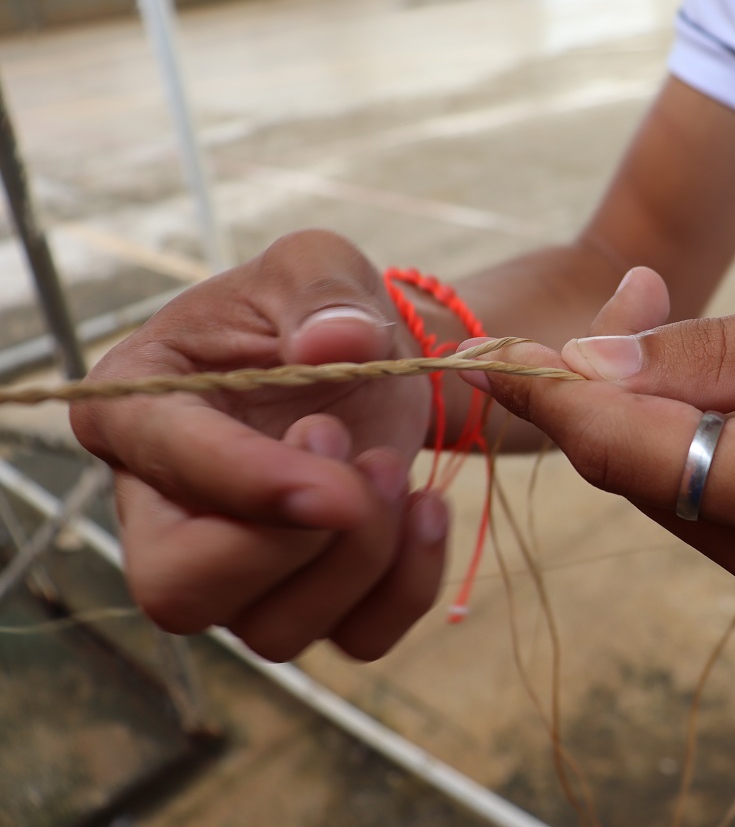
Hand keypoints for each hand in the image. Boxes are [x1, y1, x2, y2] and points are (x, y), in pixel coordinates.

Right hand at [71, 230, 447, 660]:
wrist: (361, 356)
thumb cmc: (313, 306)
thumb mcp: (315, 261)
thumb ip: (322, 289)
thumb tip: (335, 344)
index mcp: (137, 411)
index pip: (165, 470)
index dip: (250, 479)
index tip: (335, 451)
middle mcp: (164, 508)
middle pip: (182, 592)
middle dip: (294, 544)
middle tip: (365, 464)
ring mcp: (233, 567)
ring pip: (274, 631)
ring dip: (362, 558)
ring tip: (392, 466)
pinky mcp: (305, 595)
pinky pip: (355, 640)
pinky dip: (408, 589)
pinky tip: (428, 510)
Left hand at [469, 265, 734, 630]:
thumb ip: (712, 351)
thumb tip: (587, 362)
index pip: (631, 454)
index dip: (556, 395)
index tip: (501, 348)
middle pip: (643, 476)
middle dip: (612, 385)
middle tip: (634, 293)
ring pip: (673, 496)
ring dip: (654, 414)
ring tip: (674, 324)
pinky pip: (715, 513)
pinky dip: (697, 450)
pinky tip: (720, 390)